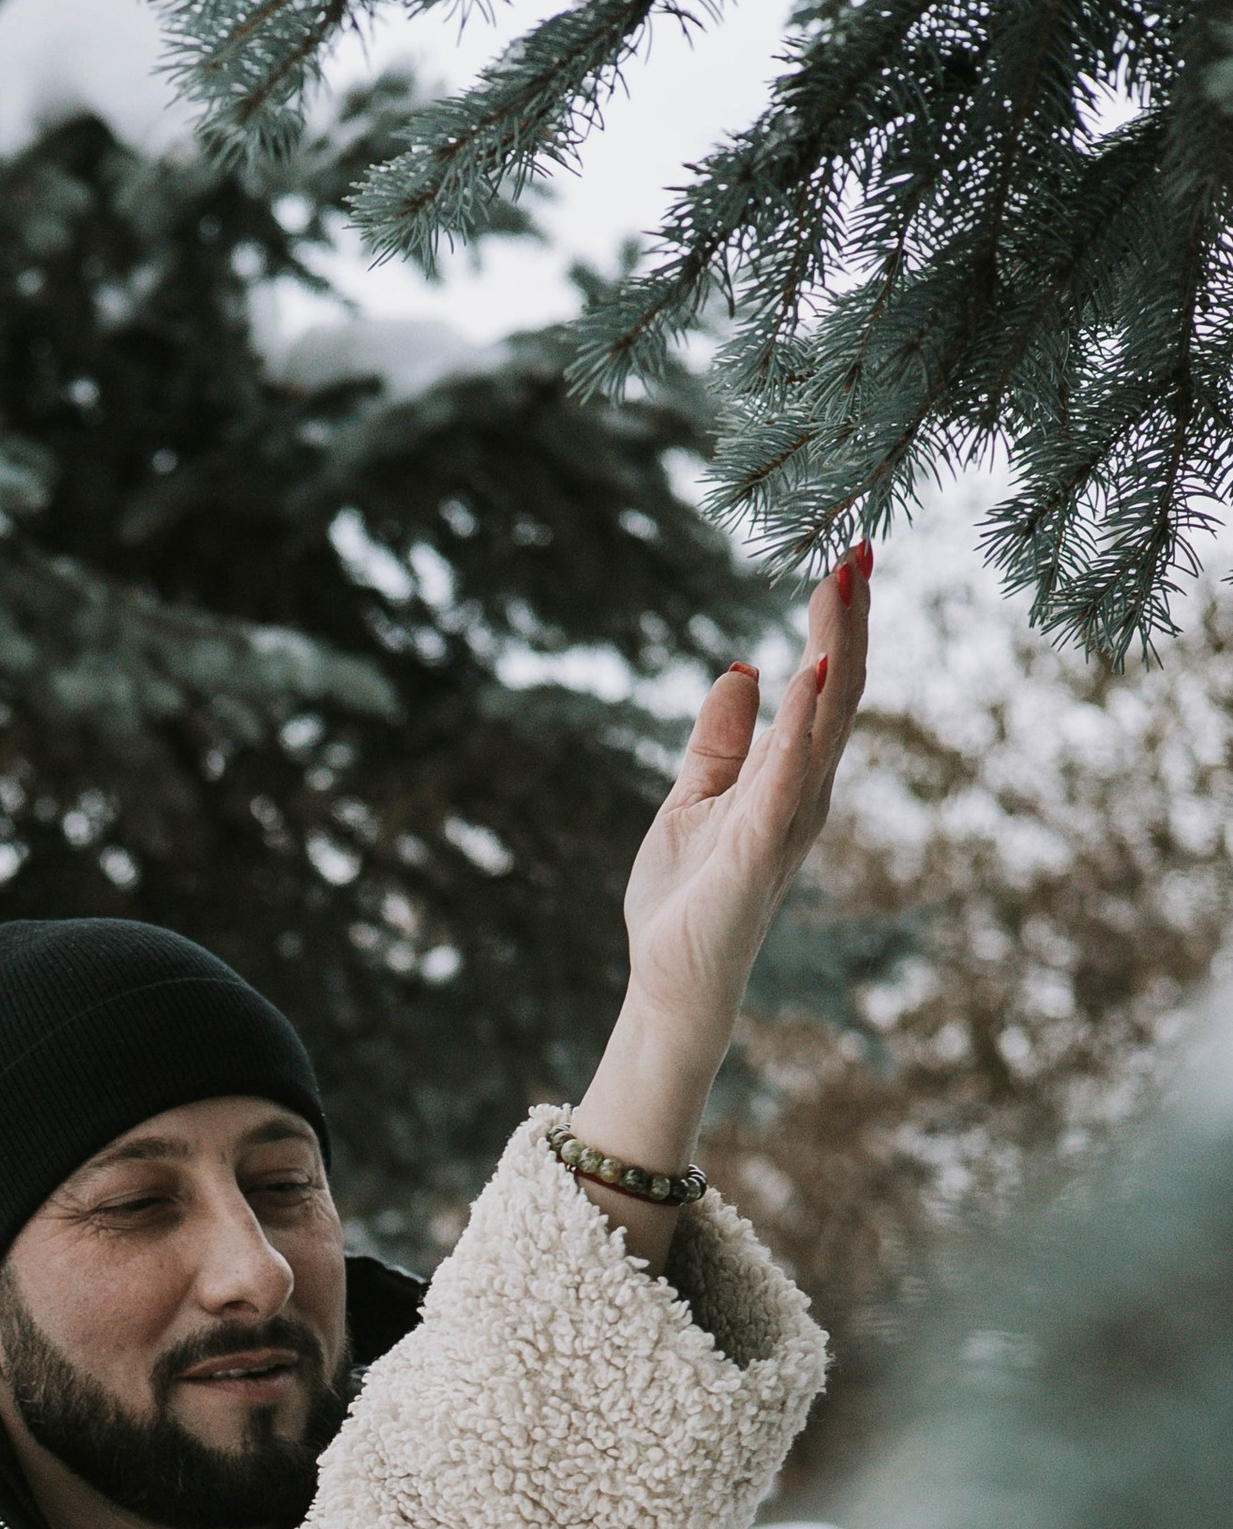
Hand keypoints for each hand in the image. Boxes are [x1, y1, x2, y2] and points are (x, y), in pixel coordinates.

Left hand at [570, 546, 871, 1261]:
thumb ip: (719, 738)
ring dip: (837, 649)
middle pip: (838, 689)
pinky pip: (786, 773)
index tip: (843, 556)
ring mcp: (787, 818)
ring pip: (825, 719)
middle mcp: (803, 790)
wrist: (668, 980)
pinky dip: (799, 721)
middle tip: (859, 548)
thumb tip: (742, 668)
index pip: (822, 684)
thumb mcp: (694, 796)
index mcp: (788, 775)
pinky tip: (805, 669)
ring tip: (842, 584)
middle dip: (849, 619)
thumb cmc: (686, 899)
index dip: (835, 621)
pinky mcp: (759, 846)